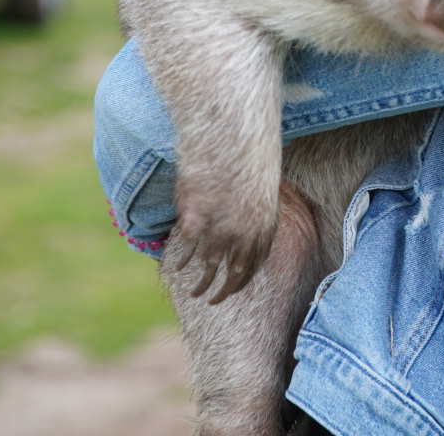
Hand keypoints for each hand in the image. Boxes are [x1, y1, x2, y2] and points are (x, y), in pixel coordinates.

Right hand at [172, 173, 278, 303]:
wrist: (230, 142)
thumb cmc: (249, 162)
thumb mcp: (262, 194)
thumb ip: (256, 220)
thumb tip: (248, 236)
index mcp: (263, 230)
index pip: (253, 267)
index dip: (242, 281)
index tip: (232, 288)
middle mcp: (243, 237)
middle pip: (233, 275)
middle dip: (223, 292)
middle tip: (213, 301)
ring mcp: (218, 231)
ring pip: (208, 267)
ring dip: (201, 285)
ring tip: (194, 293)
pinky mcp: (194, 222)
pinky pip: (187, 250)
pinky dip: (183, 260)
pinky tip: (179, 267)